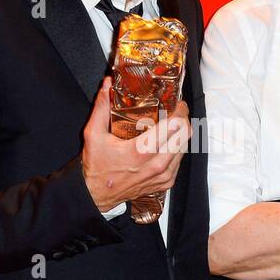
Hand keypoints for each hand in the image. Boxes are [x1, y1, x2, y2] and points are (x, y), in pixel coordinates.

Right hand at [80, 76, 190, 211]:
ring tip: (171, 124)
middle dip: (183, 119)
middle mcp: (156, 165)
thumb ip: (101, 107)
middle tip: (176, 111)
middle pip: (185, 135)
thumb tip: (107, 84)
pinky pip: (180, 160)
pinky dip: (177, 148)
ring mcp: (163, 175)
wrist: (97, 195)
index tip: (176, 103)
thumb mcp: (93, 134)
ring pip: (185, 147)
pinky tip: (166, 142)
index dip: (179, 110)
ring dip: (181, 133)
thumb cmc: (97, 166)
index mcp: (141, 152)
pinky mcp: (166, 182)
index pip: (174, 126)